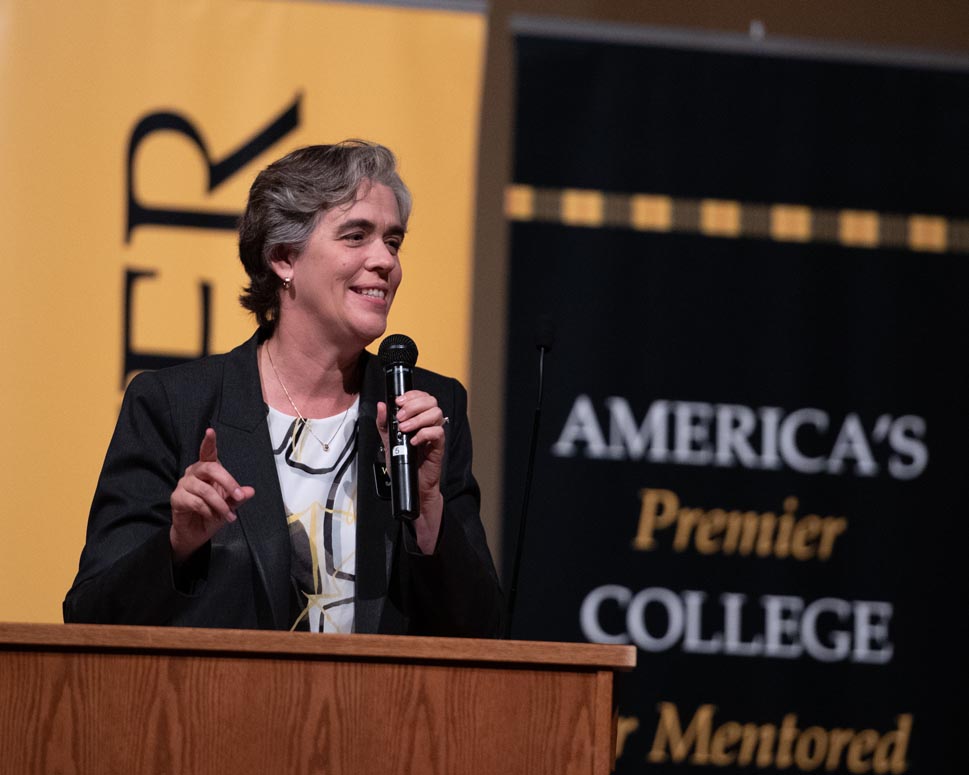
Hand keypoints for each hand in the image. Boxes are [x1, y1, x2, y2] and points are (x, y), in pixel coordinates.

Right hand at [169, 428, 254, 562]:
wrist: (195, 533)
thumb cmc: (212, 513)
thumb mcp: (230, 505)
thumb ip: (238, 497)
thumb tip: (250, 491)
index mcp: (207, 469)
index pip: (207, 452)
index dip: (209, 442)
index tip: (210, 431)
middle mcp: (194, 473)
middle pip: (210, 468)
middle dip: (228, 482)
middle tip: (238, 497)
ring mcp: (184, 485)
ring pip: (205, 490)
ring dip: (220, 504)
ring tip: (228, 516)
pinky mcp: (177, 498)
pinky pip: (196, 502)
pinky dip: (208, 511)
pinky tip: (212, 517)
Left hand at [376, 391, 446, 552]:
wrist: (409, 485)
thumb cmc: (401, 463)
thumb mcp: (387, 441)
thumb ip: (384, 424)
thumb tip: (382, 406)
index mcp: (418, 418)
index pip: (421, 397)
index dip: (412, 395)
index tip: (398, 401)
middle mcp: (428, 424)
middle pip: (431, 401)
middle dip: (414, 405)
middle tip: (400, 416)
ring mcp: (434, 435)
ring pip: (436, 414)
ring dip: (418, 418)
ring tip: (404, 429)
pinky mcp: (438, 447)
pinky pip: (438, 433)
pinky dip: (424, 434)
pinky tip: (413, 441)